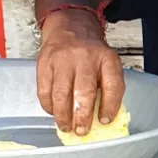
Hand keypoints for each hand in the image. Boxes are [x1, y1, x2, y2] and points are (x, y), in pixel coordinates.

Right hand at [36, 13, 125, 133]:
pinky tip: (53, 112)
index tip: (104, 121)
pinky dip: (48, 106)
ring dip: (63, 115)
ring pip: (61, 93)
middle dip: (82, 115)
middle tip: (82, 130)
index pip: (113, 85)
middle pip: (84, 91)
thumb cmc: (91, 52)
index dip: (110, 106)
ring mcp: (62, 60)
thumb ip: (108, 86)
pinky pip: (44, 90)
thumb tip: (102, 119)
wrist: (69, 27)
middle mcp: (85, 58)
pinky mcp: (44, 63)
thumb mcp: (107, 63)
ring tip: (66, 127)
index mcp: (107, 58)